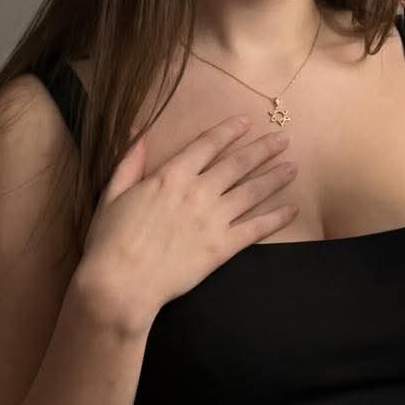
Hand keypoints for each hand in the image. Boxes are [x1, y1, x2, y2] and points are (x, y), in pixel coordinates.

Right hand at [78, 114, 298, 327]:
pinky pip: (256, 228)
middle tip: (283, 139)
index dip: (229, 131)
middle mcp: (197, 192)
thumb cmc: (111, 241)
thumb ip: (129, 162)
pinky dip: (277, 218)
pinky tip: (292, 209)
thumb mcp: (113, 193)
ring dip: (275, 177)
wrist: (121, 283)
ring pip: (252, 191)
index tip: (247, 121)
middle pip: (238, 164)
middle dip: (263, 149)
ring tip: (293, 167)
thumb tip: (137, 131)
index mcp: (171, 176)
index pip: (207, 144)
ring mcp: (213, 219)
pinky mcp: (222, 247)